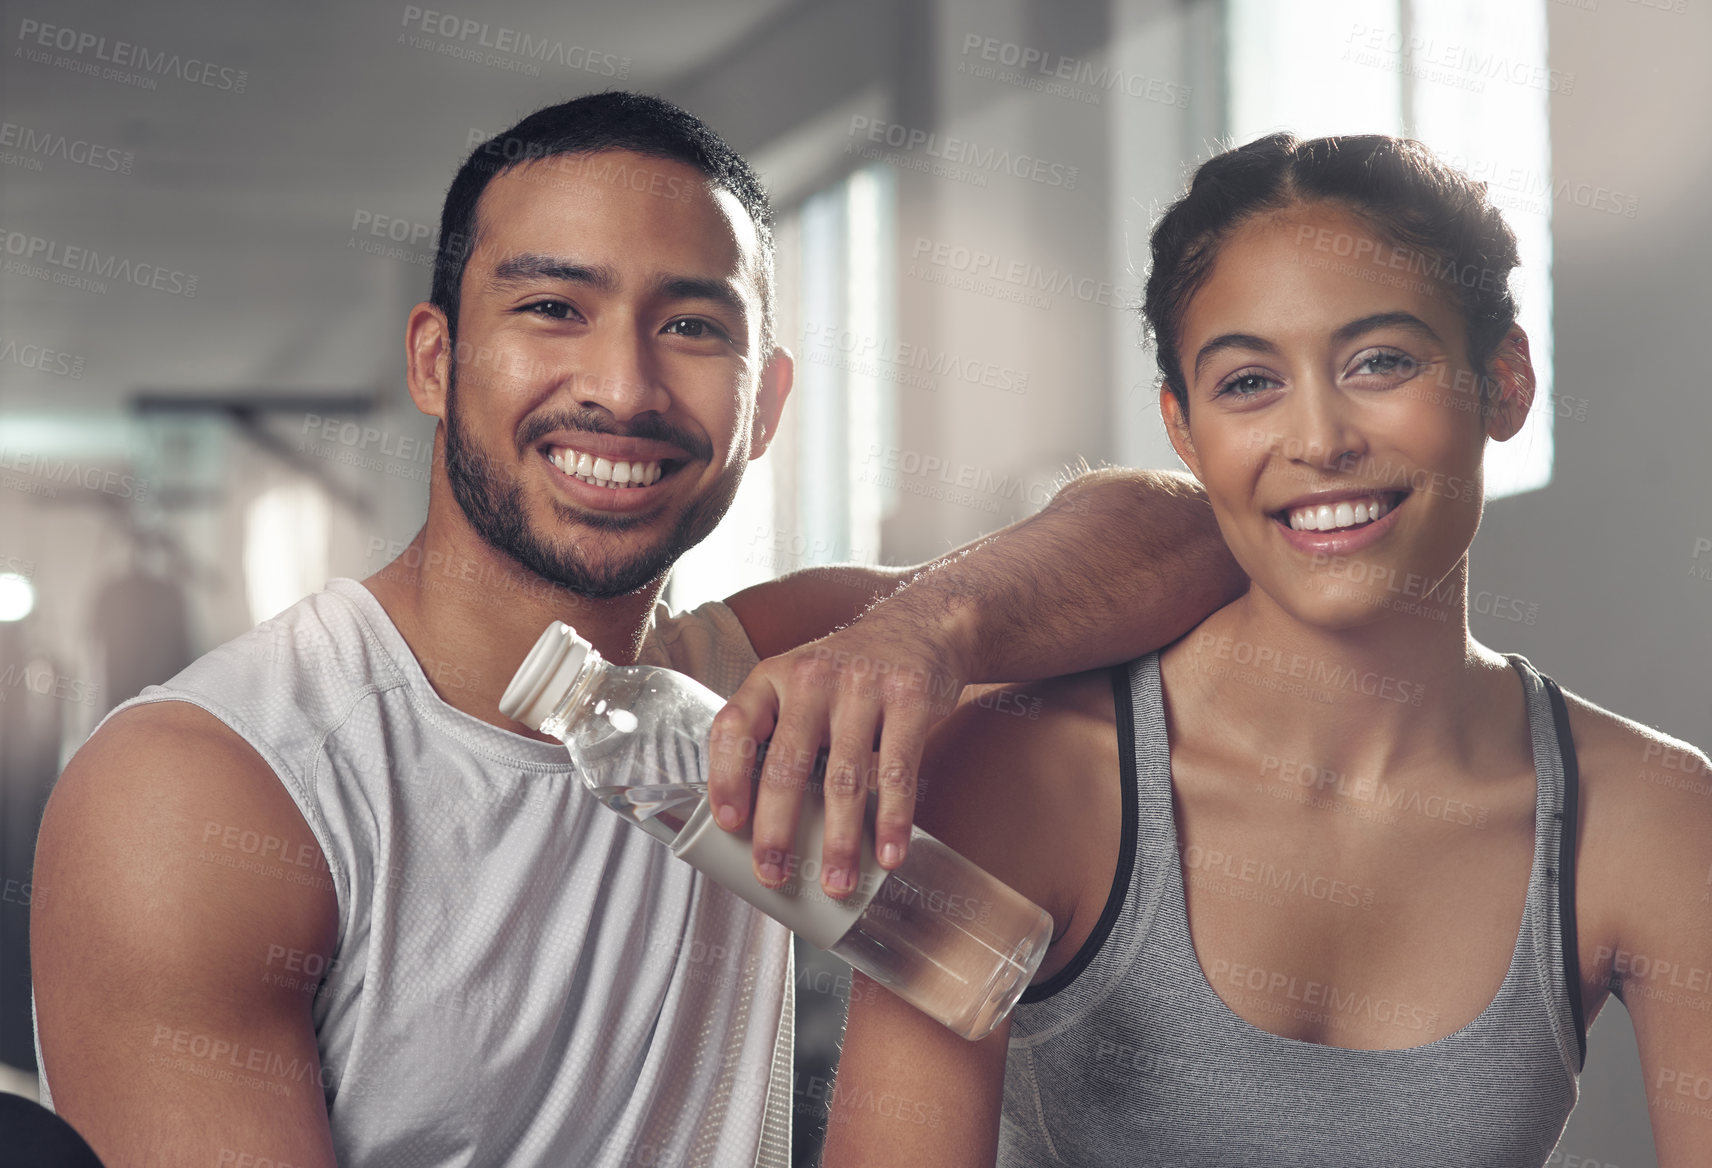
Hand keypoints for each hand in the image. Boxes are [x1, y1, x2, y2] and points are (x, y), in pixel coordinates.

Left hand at [707, 612, 970, 897]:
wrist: (923, 626)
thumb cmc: (851, 674)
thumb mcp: (802, 684)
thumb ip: (781, 733)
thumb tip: (760, 821)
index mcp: (773, 677)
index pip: (734, 728)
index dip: (725, 777)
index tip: (729, 823)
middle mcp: (811, 677)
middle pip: (787, 765)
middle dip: (777, 830)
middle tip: (773, 874)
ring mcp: (862, 686)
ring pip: (844, 778)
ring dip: (838, 841)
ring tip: (835, 883)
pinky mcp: (909, 698)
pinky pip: (897, 772)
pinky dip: (892, 820)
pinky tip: (888, 854)